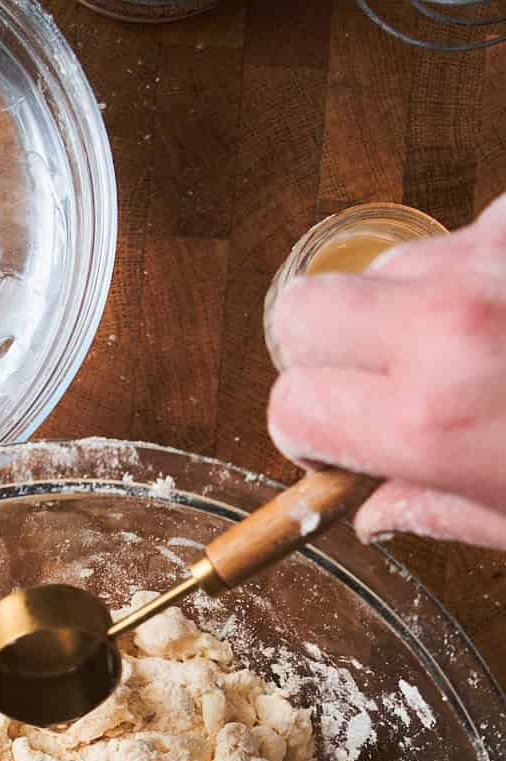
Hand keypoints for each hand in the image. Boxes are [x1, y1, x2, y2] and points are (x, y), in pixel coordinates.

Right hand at [268, 191, 505, 548]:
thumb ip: (439, 509)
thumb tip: (381, 509)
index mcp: (431, 419)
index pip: (293, 405)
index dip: (306, 431)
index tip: (333, 444)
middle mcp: (446, 327)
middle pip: (302, 310)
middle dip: (318, 350)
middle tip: (367, 384)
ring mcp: (484, 260)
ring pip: (381, 267)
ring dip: (401, 306)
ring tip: (461, 347)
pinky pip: (458, 233)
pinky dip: (467, 270)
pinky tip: (500, 310)